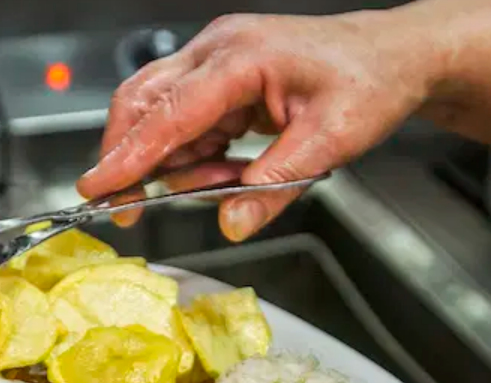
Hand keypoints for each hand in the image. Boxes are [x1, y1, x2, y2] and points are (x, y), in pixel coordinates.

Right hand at [78, 8, 438, 239]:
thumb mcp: (331, 141)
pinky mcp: (215, 79)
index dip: (129, 155)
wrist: (393, 56)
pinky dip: (192, 157)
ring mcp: (212, 62)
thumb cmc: (368, 82)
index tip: (97, 188)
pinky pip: (181, 124)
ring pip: (155, 117)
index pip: (169, 113)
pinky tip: (228, 168)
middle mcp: (216, 51)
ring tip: (227, 182)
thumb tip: (231, 222)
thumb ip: (275, 186)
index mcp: (241, 57)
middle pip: (141, 104)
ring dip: (175, 164)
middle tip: (130, 208)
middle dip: (130, 160)